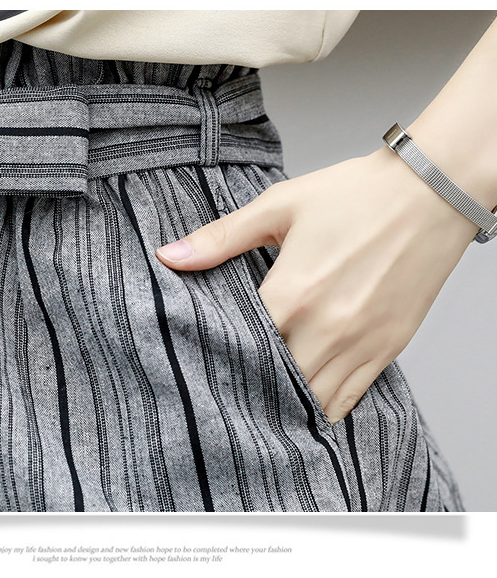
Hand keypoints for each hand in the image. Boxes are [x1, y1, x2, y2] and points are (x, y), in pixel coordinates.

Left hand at [155, 148, 478, 422]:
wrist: (429, 192)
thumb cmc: (355, 195)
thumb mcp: (279, 207)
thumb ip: (221, 238)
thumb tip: (168, 255)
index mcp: (292, 292)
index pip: (240, 344)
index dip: (216, 354)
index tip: (200, 357)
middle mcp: (326, 327)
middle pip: (272, 380)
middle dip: (246, 383)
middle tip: (225, 383)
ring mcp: (360, 343)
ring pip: (310, 400)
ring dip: (282, 401)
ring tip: (259, 396)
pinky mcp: (387, 349)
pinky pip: (348, 399)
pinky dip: (322, 406)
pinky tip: (303, 399)